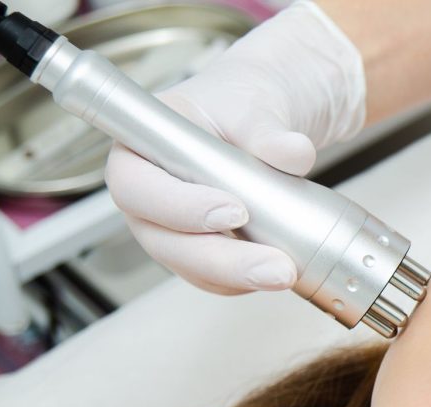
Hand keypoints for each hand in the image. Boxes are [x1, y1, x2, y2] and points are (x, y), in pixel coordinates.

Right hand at [103, 0, 364, 293]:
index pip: (138, 188)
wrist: (259, 119)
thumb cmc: (237, 102)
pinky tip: (278, 270)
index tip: (235, 211)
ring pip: (192, 267)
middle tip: (274, 266)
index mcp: (137, 151)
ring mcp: (169, 228)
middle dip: (222, 260)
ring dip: (239, 277)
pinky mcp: (200, 248)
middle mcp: (146, 196)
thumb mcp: (251, 103)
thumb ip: (266, 128)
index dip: (181, 208)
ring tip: (286, 273)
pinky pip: (215, 277)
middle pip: (165, 242)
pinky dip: (246, 280)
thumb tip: (293, 152)